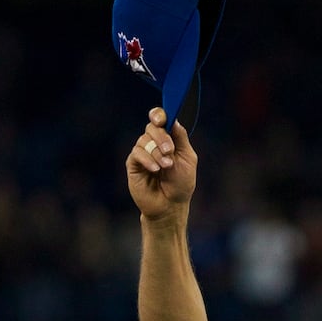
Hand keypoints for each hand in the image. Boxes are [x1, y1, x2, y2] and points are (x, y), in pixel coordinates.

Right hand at [126, 107, 197, 222]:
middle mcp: (154, 143)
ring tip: (166, 167)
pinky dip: (148, 160)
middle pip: (152, 127)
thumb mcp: (187, 159)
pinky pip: (137, 153)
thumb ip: (180, 138)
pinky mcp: (133, 163)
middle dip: (161, 137)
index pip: (160, 119)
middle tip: (169, 151)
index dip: (159, 115)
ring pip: (144, 140)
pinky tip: (155, 170)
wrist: (170, 205)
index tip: (162, 120)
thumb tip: (174, 120)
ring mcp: (143, 152)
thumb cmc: (181, 184)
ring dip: (157, 153)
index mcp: (169, 139)